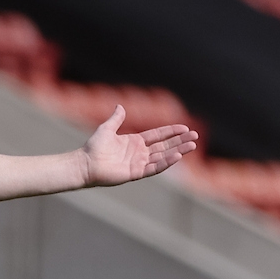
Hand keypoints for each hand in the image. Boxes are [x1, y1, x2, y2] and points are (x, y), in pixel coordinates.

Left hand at [80, 105, 197, 186]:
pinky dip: (166, 162)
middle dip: (180, 141)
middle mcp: (139, 153)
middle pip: (165, 146)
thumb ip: (116, 118)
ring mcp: (139, 163)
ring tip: (192, 146)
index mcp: (135, 142)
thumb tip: (120, 105)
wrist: (85, 164)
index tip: (185, 127)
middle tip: (195, 137)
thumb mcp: (106, 128)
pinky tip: (177, 156)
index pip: (158, 135)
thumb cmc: (93, 147)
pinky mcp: (136, 173)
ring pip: (163, 157)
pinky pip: (154, 168)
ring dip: (178, 151)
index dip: (171, 132)